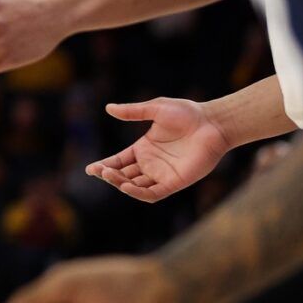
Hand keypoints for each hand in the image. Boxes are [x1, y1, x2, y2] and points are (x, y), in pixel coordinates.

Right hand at [86, 98, 231, 202]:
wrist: (212, 123)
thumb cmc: (187, 113)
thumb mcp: (155, 109)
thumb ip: (132, 111)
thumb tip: (108, 108)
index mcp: (144, 148)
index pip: (119, 161)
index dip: (104, 166)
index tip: (90, 169)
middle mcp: (151, 164)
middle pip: (124, 175)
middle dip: (109, 175)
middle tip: (99, 170)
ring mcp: (162, 174)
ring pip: (135, 186)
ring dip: (120, 183)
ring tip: (109, 175)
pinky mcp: (175, 182)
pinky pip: (153, 193)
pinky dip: (138, 193)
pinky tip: (126, 186)